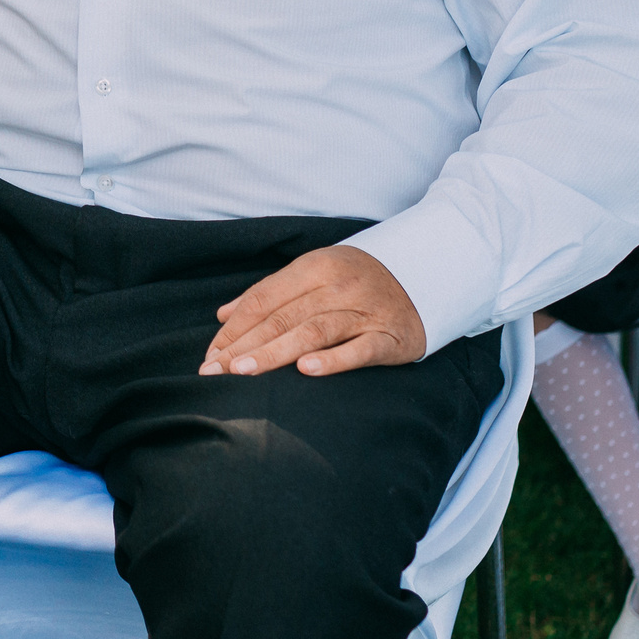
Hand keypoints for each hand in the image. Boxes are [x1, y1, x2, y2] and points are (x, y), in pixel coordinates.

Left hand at [202, 244, 426, 377]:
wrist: (427, 276)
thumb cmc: (358, 280)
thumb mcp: (314, 273)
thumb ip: (269, 293)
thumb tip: (223, 315)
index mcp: (314, 267)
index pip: (264, 299)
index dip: (234, 328)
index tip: (210, 354)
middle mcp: (338, 286)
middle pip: (282, 318)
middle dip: (244, 346)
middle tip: (214, 372)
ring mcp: (365, 311)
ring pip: (313, 332)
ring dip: (275, 352)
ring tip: (244, 371)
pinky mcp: (390, 337)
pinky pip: (359, 350)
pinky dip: (332, 360)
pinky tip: (305, 371)